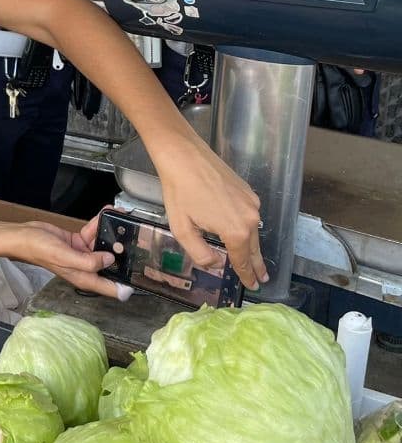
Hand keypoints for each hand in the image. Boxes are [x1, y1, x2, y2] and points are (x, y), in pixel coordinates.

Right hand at [18, 218, 131, 300]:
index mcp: (84, 277)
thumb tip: (109, 259)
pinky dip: (99, 223)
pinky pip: (93, 233)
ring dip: (112, 232)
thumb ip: (88, 261)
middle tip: (135, 237)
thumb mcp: (64, 257)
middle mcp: (86, 268)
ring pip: (104, 244)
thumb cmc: (39, 250)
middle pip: (111, 264)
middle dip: (123, 252)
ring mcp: (82, 254)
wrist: (23, 236)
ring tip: (120, 217)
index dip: (127, 286)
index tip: (142, 276)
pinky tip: (106, 213)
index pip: (111, 288)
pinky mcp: (78, 241)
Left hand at [154, 132, 264, 289]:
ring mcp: (252, 203)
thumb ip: (200, 252)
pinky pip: (250, 216)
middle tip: (262, 279)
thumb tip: (215, 263)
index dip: (247, 275)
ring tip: (253, 261)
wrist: (184, 156)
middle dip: (257, 265)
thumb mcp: (182, 229)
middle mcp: (250, 218)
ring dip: (252, 246)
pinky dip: (248, 227)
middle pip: (254, 248)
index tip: (253, 286)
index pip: (242, 260)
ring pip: (254, 231)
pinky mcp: (249, 192)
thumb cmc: (179, 192)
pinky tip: (241, 232)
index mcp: (235, 231)